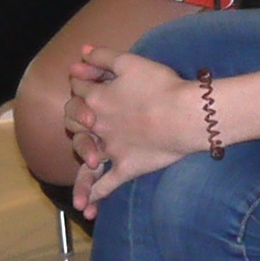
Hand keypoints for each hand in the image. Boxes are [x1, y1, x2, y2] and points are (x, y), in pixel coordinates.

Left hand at [66, 45, 203, 214]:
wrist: (185, 114)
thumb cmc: (160, 85)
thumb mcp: (129, 62)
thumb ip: (102, 57)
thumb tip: (81, 53)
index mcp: (96, 98)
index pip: (78, 87)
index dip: (81, 80)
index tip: (86, 78)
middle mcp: (97, 125)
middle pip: (73, 121)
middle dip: (75, 117)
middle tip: (83, 117)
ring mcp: (110, 149)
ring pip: (84, 160)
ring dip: (79, 169)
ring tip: (78, 184)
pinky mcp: (126, 168)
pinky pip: (106, 185)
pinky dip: (95, 195)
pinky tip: (89, 207)